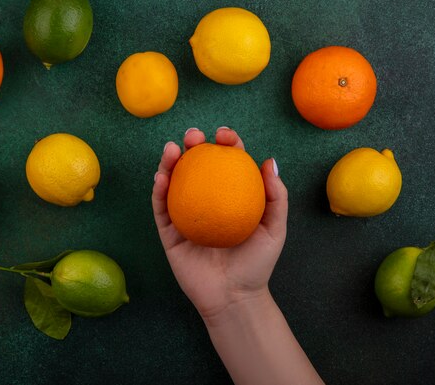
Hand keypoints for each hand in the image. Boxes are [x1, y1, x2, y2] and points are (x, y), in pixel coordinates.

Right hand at [152, 127, 287, 320]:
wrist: (234, 297)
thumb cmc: (256, 264)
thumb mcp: (274, 229)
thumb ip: (275, 196)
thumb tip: (269, 160)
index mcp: (230, 197)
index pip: (227, 164)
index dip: (226, 145)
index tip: (225, 136)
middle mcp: (207, 202)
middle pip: (198, 167)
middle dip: (194, 146)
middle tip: (193, 136)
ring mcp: (186, 216)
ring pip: (174, 182)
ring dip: (170, 161)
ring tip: (171, 148)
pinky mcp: (169, 232)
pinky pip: (161, 208)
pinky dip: (159, 191)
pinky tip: (161, 177)